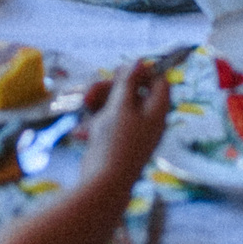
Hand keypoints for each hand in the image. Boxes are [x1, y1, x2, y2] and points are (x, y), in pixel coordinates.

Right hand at [78, 57, 172, 189]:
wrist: (103, 182)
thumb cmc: (116, 142)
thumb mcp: (121, 106)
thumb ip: (128, 83)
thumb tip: (141, 61)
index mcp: (157, 112)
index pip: (160, 82)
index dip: (143, 73)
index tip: (122, 71)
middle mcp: (148, 121)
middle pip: (134, 92)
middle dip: (110, 88)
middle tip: (93, 90)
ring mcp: (132, 133)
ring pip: (117, 106)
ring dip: (99, 103)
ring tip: (85, 106)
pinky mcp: (117, 143)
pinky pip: (107, 124)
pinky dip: (95, 123)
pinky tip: (82, 131)